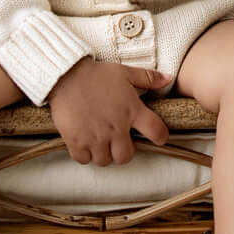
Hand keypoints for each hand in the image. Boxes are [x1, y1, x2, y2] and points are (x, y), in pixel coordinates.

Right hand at [47, 59, 171, 165]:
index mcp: (132, 111)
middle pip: (126, 157)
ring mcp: (97, 137)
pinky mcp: (77, 141)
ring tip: (99, 142)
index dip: (160, 137)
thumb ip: (148, 77)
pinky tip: (83, 143)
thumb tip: (168, 78)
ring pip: (105, 161)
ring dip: (103, 154)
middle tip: (116, 142)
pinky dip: (84, 154)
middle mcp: (117, 128)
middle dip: (123, 152)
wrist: (65, 74)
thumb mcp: (124, 72)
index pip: (156, 131)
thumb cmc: (96, 73)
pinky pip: (84, 160)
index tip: (158, 138)